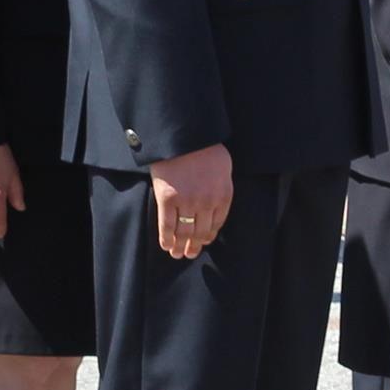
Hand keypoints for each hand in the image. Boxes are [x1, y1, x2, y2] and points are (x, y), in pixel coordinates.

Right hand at [150, 143, 234, 258]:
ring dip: (180, 246)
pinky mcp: (168, 200)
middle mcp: (207, 203)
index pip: (217, 224)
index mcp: (223, 195)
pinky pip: (167, 226)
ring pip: (184, 232)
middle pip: (201, 232)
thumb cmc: (204, 146)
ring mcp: (187, 202)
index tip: (203, 242)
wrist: (183, 135)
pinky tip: (166, 245)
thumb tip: (216, 203)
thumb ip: (221, 186)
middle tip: (189, 254)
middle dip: (194, 246)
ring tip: (176, 254)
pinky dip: (166, 238)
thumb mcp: (223, 166)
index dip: (208, 237)